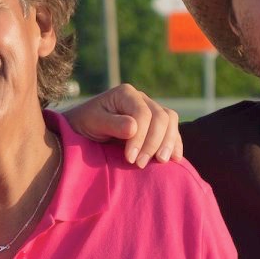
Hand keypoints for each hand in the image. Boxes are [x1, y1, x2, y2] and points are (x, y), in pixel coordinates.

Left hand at [64, 83, 180, 166]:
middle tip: (141, 164)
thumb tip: (134, 127)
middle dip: (153, 143)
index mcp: (126, 94)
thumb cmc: (86, 124)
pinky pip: (172, 129)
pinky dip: (175, 143)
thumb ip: (112, 124)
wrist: (84, 128)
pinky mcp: (155, 123)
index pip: (143, 114)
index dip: (140, 137)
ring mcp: (151, 109)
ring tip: (161, 161)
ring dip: (168, 143)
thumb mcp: (93, 123)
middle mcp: (141, 98)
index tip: (131, 159)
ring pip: (170, 121)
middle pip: (160, 117)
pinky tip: (175, 158)